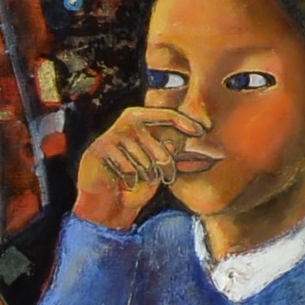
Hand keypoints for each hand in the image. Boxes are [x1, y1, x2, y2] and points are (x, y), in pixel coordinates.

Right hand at [73, 103, 207, 231]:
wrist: (102, 189)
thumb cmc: (133, 174)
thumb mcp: (154, 162)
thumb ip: (167, 150)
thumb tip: (176, 144)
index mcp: (141, 117)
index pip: (168, 115)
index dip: (186, 122)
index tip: (203, 131)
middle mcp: (127, 121)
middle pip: (159, 147)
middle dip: (165, 167)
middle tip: (167, 177)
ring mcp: (114, 133)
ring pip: (144, 162)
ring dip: (147, 176)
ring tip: (143, 179)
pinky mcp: (102, 149)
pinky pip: (128, 169)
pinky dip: (131, 180)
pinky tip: (127, 183)